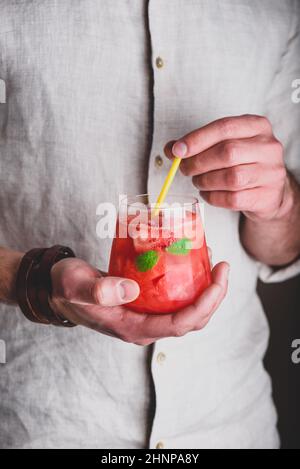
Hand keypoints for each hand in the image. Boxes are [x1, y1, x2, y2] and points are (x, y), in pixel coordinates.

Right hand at [50, 257, 228, 345]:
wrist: (58, 288)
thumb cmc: (67, 287)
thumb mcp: (78, 286)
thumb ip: (100, 290)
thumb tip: (131, 290)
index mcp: (134, 328)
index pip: (180, 324)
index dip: (205, 305)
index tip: (218, 279)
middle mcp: (145, 326)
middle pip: (191, 320)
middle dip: (214, 297)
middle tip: (223, 267)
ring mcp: (147, 315)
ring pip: (187, 310)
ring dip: (206, 291)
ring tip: (214, 263)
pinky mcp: (146, 302)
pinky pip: (176, 298)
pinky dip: (190, 283)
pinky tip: (192, 261)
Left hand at [165, 115, 289, 221]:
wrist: (269, 192)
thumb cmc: (243, 164)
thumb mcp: (225, 145)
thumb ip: (199, 143)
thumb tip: (172, 149)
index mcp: (258, 126)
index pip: (224, 127)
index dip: (197, 139)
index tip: (177, 150)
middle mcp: (269, 147)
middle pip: (227, 152)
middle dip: (198, 162)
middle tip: (185, 169)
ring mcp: (271, 173)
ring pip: (231, 178)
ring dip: (205, 181)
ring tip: (198, 181)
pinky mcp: (266, 197)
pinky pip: (233, 199)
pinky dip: (213, 197)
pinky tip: (207, 193)